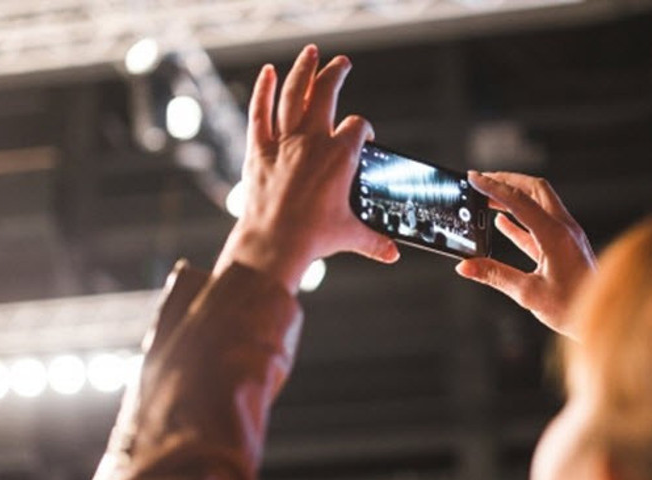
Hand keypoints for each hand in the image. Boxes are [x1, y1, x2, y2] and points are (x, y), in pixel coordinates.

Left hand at [214, 45, 399, 292]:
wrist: (273, 243)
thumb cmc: (312, 238)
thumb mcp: (349, 235)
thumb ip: (374, 240)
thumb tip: (392, 252)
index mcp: (340, 156)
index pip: (358, 127)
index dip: (364, 129)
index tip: (362, 137)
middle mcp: (313, 141)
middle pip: (327, 93)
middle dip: (336, 74)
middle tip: (341, 64)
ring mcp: (284, 142)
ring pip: (294, 94)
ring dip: (303, 70)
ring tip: (310, 54)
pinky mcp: (258, 150)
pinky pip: (259, 112)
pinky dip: (263, 90)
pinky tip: (268, 73)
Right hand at [455, 171, 596, 338]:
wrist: (604, 319)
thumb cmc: (573, 308)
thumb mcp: (528, 293)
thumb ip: (495, 275)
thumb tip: (466, 266)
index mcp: (555, 235)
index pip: (519, 201)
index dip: (494, 188)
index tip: (474, 178)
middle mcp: (564, 229)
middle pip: (535, 189)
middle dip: (507, 180)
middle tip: (483, 180)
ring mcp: (566, 236)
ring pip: (538, 203)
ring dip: (513, 197)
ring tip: (488, 198)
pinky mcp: (565, 246)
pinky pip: (539, 224)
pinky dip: (519, 219)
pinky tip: (502, 223)